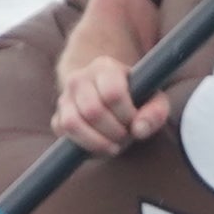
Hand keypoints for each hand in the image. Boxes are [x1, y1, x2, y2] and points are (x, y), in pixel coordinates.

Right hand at [52, 50, 173, 153]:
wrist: (108, 99)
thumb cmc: (135, 99)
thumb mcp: (153, 101)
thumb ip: (155, 113)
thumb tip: (139, 130)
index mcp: (105, 68)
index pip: (112, 93)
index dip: (126, 114)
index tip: (134, 120)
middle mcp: (79, 79)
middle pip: (93, 111)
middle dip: (114, 131)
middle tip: (125, 135)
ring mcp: (64, 98)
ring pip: (73, 123)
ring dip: (98, 141)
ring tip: (114, 145)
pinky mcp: (57, 118)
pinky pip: (65, 134)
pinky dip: (85, 146)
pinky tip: (100, 145)